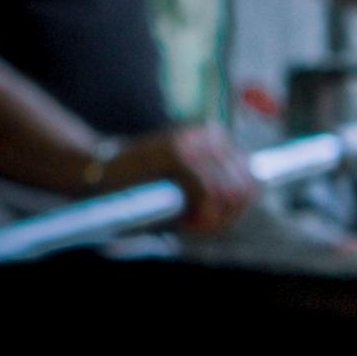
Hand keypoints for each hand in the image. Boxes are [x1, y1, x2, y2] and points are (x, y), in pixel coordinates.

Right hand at [93, 119, 255, 237]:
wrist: (100, 178)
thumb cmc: (146, 190)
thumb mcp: (190, 189)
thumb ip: (223, 188)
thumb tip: (256, 187)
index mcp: (215, 138)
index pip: (252, 179)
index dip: (235, 208)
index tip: (210, 218)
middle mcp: (209, 134)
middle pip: (245, 187)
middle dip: (226, 214)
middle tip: (196, 220)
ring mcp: (193, 141)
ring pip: (229, 190)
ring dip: (211, 215)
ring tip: (185, 217)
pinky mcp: (176, 152)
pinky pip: (208, 191)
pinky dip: (200, 211)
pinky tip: (185, 218)